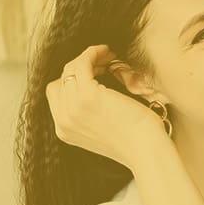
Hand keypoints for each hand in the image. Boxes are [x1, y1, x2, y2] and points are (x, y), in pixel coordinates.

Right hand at [43, 45, 172, 170]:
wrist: (147, 152)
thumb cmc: (136, 140)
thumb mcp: (104, 129)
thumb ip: (90, 114)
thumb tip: (95, 87)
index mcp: (64, 131)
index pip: (57, 93)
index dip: (74, 80)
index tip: (96, 74)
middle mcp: (63, 121)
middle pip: (62, 80)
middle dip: (81, 67)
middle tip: (104, 63)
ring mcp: (73, 109)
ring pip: (70, 69)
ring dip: (89, 58)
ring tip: (109, 57)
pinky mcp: (87, 97)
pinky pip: (82, 64)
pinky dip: (93, 53)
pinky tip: (108, 52)